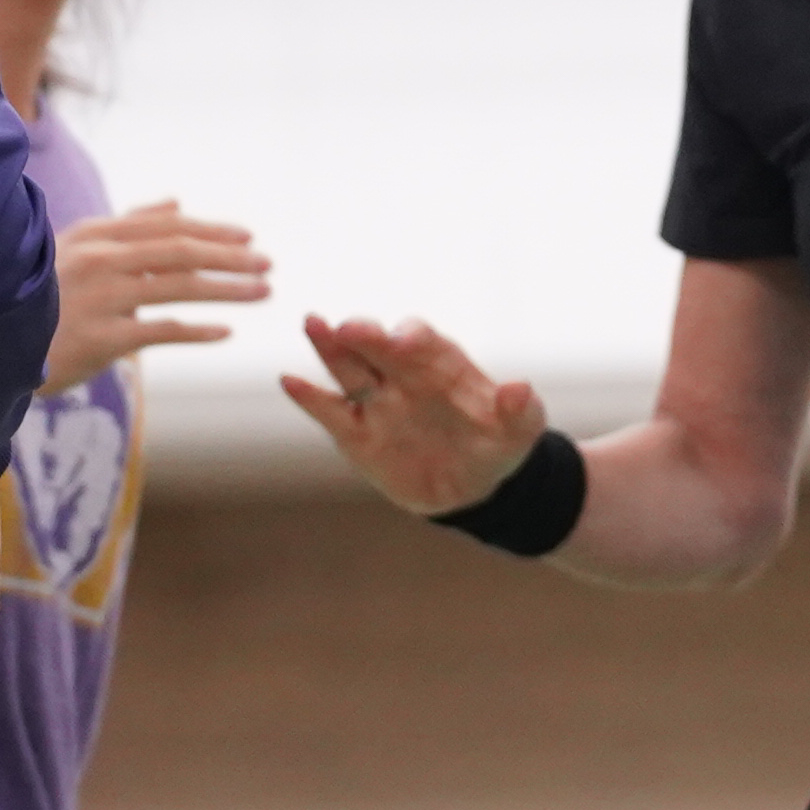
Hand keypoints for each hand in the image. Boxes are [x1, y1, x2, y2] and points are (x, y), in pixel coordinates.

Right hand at [48, 201, 268, 386]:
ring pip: (179, 286)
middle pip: (180, 250)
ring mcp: (101, 297)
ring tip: (262, 292)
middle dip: (229, 256)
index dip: (211, 230)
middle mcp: (100, 259)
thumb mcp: (77, 250)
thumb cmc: (42, 298)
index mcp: (95, 235)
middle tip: (267, 263)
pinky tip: (226, 331)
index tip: (248, 237)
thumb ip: (129, 225)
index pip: (166, 226)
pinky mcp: (103, 337)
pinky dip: (198, 330)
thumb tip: (178, 202)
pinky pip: (162, 329)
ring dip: (228, 288)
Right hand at [279, 313, 544, 521]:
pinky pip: (330, 412)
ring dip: (330, 346)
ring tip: (313, 324)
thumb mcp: (519, 432)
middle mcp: (401, 372)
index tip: (404, 340)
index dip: (413, 338)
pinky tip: (289, 380)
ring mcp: (376, 400)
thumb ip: (520, 411)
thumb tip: (520, 389)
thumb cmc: (498, 444)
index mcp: (440, 363)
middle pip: (376, 345)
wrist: (474, 485)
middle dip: (365, 334)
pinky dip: (309, 397)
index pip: (422, 341)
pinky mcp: (356, 432)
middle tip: (348, 327)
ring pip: (347, 367)